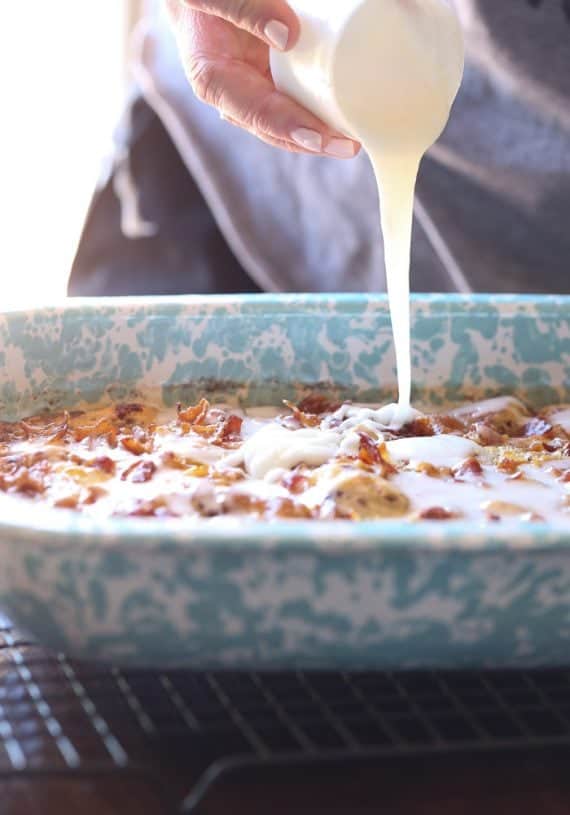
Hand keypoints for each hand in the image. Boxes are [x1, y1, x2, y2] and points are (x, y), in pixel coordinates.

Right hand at [165, 0, 359, 157]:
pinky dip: (322, 108)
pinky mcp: (272, 77)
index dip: (288, 128)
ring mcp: (256, 88)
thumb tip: (288, 37)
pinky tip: (347, 115)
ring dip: (321, 132)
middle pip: (278, 129)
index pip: (256, 113)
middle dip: (313, 142)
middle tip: (349, 146)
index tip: (318, 138)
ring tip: (354, 138)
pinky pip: (299, 97)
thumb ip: (242, 6)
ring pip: (291, 119)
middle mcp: (235, 94)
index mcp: (214, 80)